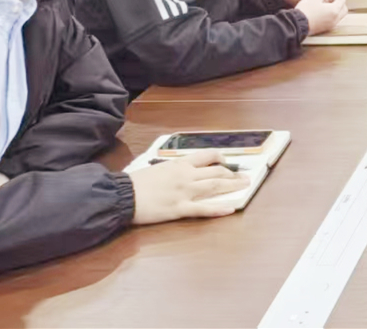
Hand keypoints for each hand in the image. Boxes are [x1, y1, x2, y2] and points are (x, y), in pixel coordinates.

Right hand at [128, 151, 249, 224]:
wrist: (121, 195)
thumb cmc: (134, 182)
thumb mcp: (156, 169)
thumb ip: (172, 170)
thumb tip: (180, 171)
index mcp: (179, 164)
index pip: (207, 156)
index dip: (220, 159)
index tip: (227, 162)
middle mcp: (186, 175)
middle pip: (216, 173)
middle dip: (233, 174)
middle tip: (245, 177)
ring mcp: (184, 192)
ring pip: (214, 187)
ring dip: (232, 186)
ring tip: (245, 186)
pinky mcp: (179, 209)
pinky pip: (203, 209)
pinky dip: (218, 209)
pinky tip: (231, 209)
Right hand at [295, 0, 347, 35]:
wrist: (297, 24)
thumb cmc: (306, 9)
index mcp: (334, 10)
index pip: (342, 0)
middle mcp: (335, 19)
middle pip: (343, 9)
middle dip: (342, 2)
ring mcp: (330, 25)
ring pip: (339, 15)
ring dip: (338, 8)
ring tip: (330, 3)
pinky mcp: (325, 29)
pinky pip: (334, 20)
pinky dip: (333, 14)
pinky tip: (326, 10)